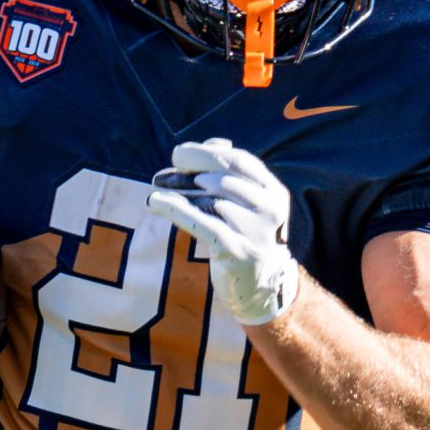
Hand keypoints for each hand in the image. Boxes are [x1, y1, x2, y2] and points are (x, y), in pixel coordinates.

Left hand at [147, 138, 299, 324]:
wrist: (256, 287)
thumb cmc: (242, 236)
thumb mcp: (242, 204)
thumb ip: (228, 173)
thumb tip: (212, 143)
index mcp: (274, 191)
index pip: (239, 160)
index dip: (206, 153)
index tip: (178, 154)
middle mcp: (271, 209)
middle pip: (223, 177)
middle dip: (189, 170)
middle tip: (161, 174)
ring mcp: (257, 231)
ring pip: (211, 199)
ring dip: (179, 191)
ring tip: (158, 189)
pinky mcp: (237, 251)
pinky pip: (200, 222)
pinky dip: (174, 208)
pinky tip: (155, 203)